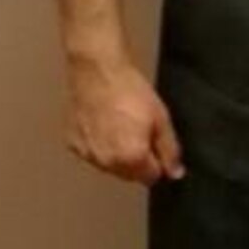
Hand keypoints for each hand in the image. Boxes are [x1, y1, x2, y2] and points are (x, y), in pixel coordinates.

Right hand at [65, 55, 183, 183]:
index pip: (151, 177)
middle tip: (138, 131)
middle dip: (137, 160)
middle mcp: (107, 162)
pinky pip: (91, 153)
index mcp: (132, 159)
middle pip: (129, 174)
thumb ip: (170, 150)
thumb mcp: (161, 119)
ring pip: (109, 166)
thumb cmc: (129, 90)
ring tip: (119, 125)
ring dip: (116, 155)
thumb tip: (175, 173)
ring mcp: (88, 154)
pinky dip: (98, 145)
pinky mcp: (73, 143)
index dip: (157, 162)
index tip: (155, 146)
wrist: (98, 71)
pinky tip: (103, 124)